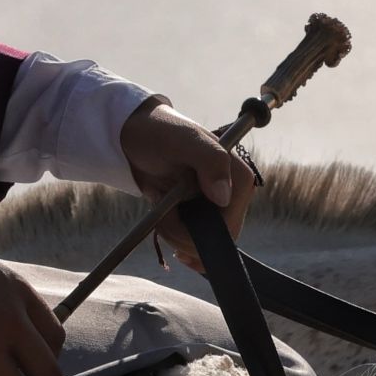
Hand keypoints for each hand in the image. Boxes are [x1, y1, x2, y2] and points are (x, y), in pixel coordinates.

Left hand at [119, 97, 255, 274]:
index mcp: (237, 177)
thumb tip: (223, 196)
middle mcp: (232, 194)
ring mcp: (217, 206)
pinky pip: (196, 243)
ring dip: (174, 233)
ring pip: (202, 244)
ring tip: (159, 203)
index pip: (228, 227)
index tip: (169, 215)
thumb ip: (209, 159)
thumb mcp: (182, 140)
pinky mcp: (201, 214)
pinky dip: (177, 239)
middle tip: (160, 212)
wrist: (138, 133)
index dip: (198, 232)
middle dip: (182, 234)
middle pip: (215, 240)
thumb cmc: (160, 131)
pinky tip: (165, 226)